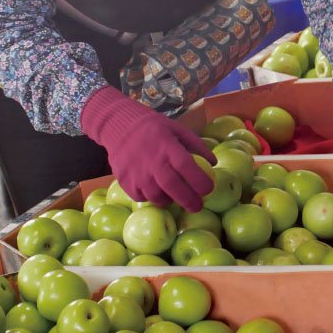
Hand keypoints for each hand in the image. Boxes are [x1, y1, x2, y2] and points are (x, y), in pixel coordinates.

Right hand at [81, 85, 215, 211]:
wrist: (120, 126)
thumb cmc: (154, 129)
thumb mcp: (178, 130)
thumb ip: (196, 145)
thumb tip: (213, 163)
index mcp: (167, 146)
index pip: (186, 167)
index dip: (199, 181)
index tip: (208, 189)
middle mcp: (152, 162)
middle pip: (174, 187)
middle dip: (189, 200)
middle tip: (198, 206)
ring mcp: (137, 174)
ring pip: (158, 197)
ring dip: (171, 200)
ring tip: (177, 197)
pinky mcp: (125, 182)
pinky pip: (142, 197)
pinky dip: (152, 198)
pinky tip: (158, 191)